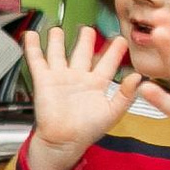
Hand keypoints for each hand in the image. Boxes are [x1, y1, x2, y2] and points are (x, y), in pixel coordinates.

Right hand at [21, 21, 141, 169]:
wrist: (63, 140)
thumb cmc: (87, 130)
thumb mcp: (113, 113)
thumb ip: (125, 95)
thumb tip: (137, 77)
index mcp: (97, 84)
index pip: (107, 62)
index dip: (114, 51)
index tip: (121, 39)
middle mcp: (78, 78)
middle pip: (82, 52)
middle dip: (85, 40)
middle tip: (88, 29)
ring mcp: (60, 78)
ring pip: (59, 53)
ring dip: (58, 41)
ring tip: (58, 29)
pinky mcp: (44, 80)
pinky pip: (38, 60)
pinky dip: (33, 47)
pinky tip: (32, 35)